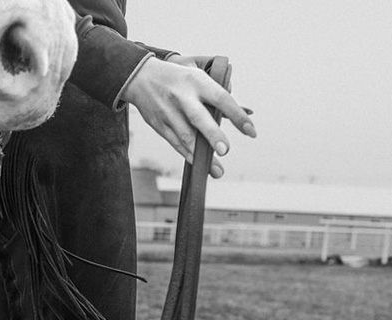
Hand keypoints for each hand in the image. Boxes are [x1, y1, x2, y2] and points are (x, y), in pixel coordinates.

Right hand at [120, 55, 256, 178]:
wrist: (140, 77)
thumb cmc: (177, 78)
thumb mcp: (198, 77)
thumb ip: (216, 95)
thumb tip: (241, 114)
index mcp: (197, 82)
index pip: (222, 99)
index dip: (237, 115)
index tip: (251, 131)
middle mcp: (182, 97)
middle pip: (199, 118)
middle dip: (212, 135)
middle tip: (225, 150)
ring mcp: (168, 112)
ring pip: (185, 136)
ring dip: (201, 154)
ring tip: (217, 170)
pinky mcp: (159, 124)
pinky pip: (175, 143)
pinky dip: (188, 154)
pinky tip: (198, 163)